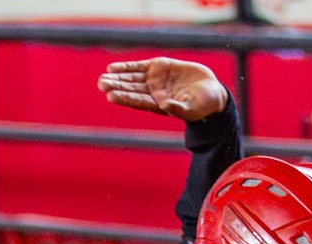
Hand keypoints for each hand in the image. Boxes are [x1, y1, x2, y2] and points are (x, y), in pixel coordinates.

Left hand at [98, 58, 228, 122]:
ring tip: (103, 77)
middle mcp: (153, 93)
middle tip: (101, 84)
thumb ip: (179, 108)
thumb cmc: (202, 105)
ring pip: (132, 78)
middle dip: (116, 86)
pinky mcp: (159, 67)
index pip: (138, 101)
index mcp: (158, 105)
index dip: (125, 98)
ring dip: (117, 77)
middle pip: (131, 89)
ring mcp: (154, 80)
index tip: (111, 96)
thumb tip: (165, 105)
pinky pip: (139, 67)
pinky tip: (112, 68)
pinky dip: (127, 67)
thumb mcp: (193, 108)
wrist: (209, 92)